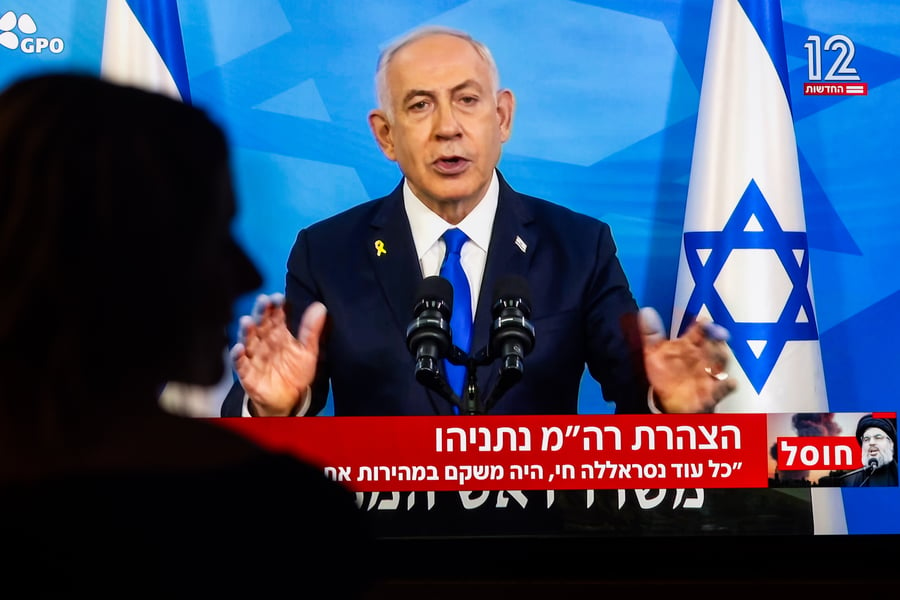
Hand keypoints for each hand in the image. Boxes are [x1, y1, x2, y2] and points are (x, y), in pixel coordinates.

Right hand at [230, 294, 326, 416]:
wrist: (289, 398)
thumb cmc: (295, 371)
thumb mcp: (307, 351)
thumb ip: (311, 330)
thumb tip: (320, 307)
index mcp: (278, 333)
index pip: (276, 315)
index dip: (276, 306)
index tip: (279, 298)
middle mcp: (264, 341)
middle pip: (261, 324)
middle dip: (261, 312)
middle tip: (263, 301)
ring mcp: (254, 356)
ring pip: (248, 341)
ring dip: (246, 331)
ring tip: (247, 322)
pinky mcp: (247, 373)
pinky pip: (240, 364)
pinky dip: (238, 357)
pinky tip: (239, 349)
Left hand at [639, 307, 736, 412]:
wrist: (668, 400)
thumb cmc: (666, 372)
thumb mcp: (654, 353)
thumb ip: (651, 334)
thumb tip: (646, 311)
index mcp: (691, 344)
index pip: (700, 330)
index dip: (703, 325)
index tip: (703, 321)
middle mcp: (703, 357)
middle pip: (715, 344)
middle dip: (717, 338)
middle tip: (717, 334)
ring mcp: (710, 374)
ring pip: (722, 363)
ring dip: (721, 357)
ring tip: (718, 352)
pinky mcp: (713, 392)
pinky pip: (723, 388)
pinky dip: (727, 386)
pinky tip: (731, 383)